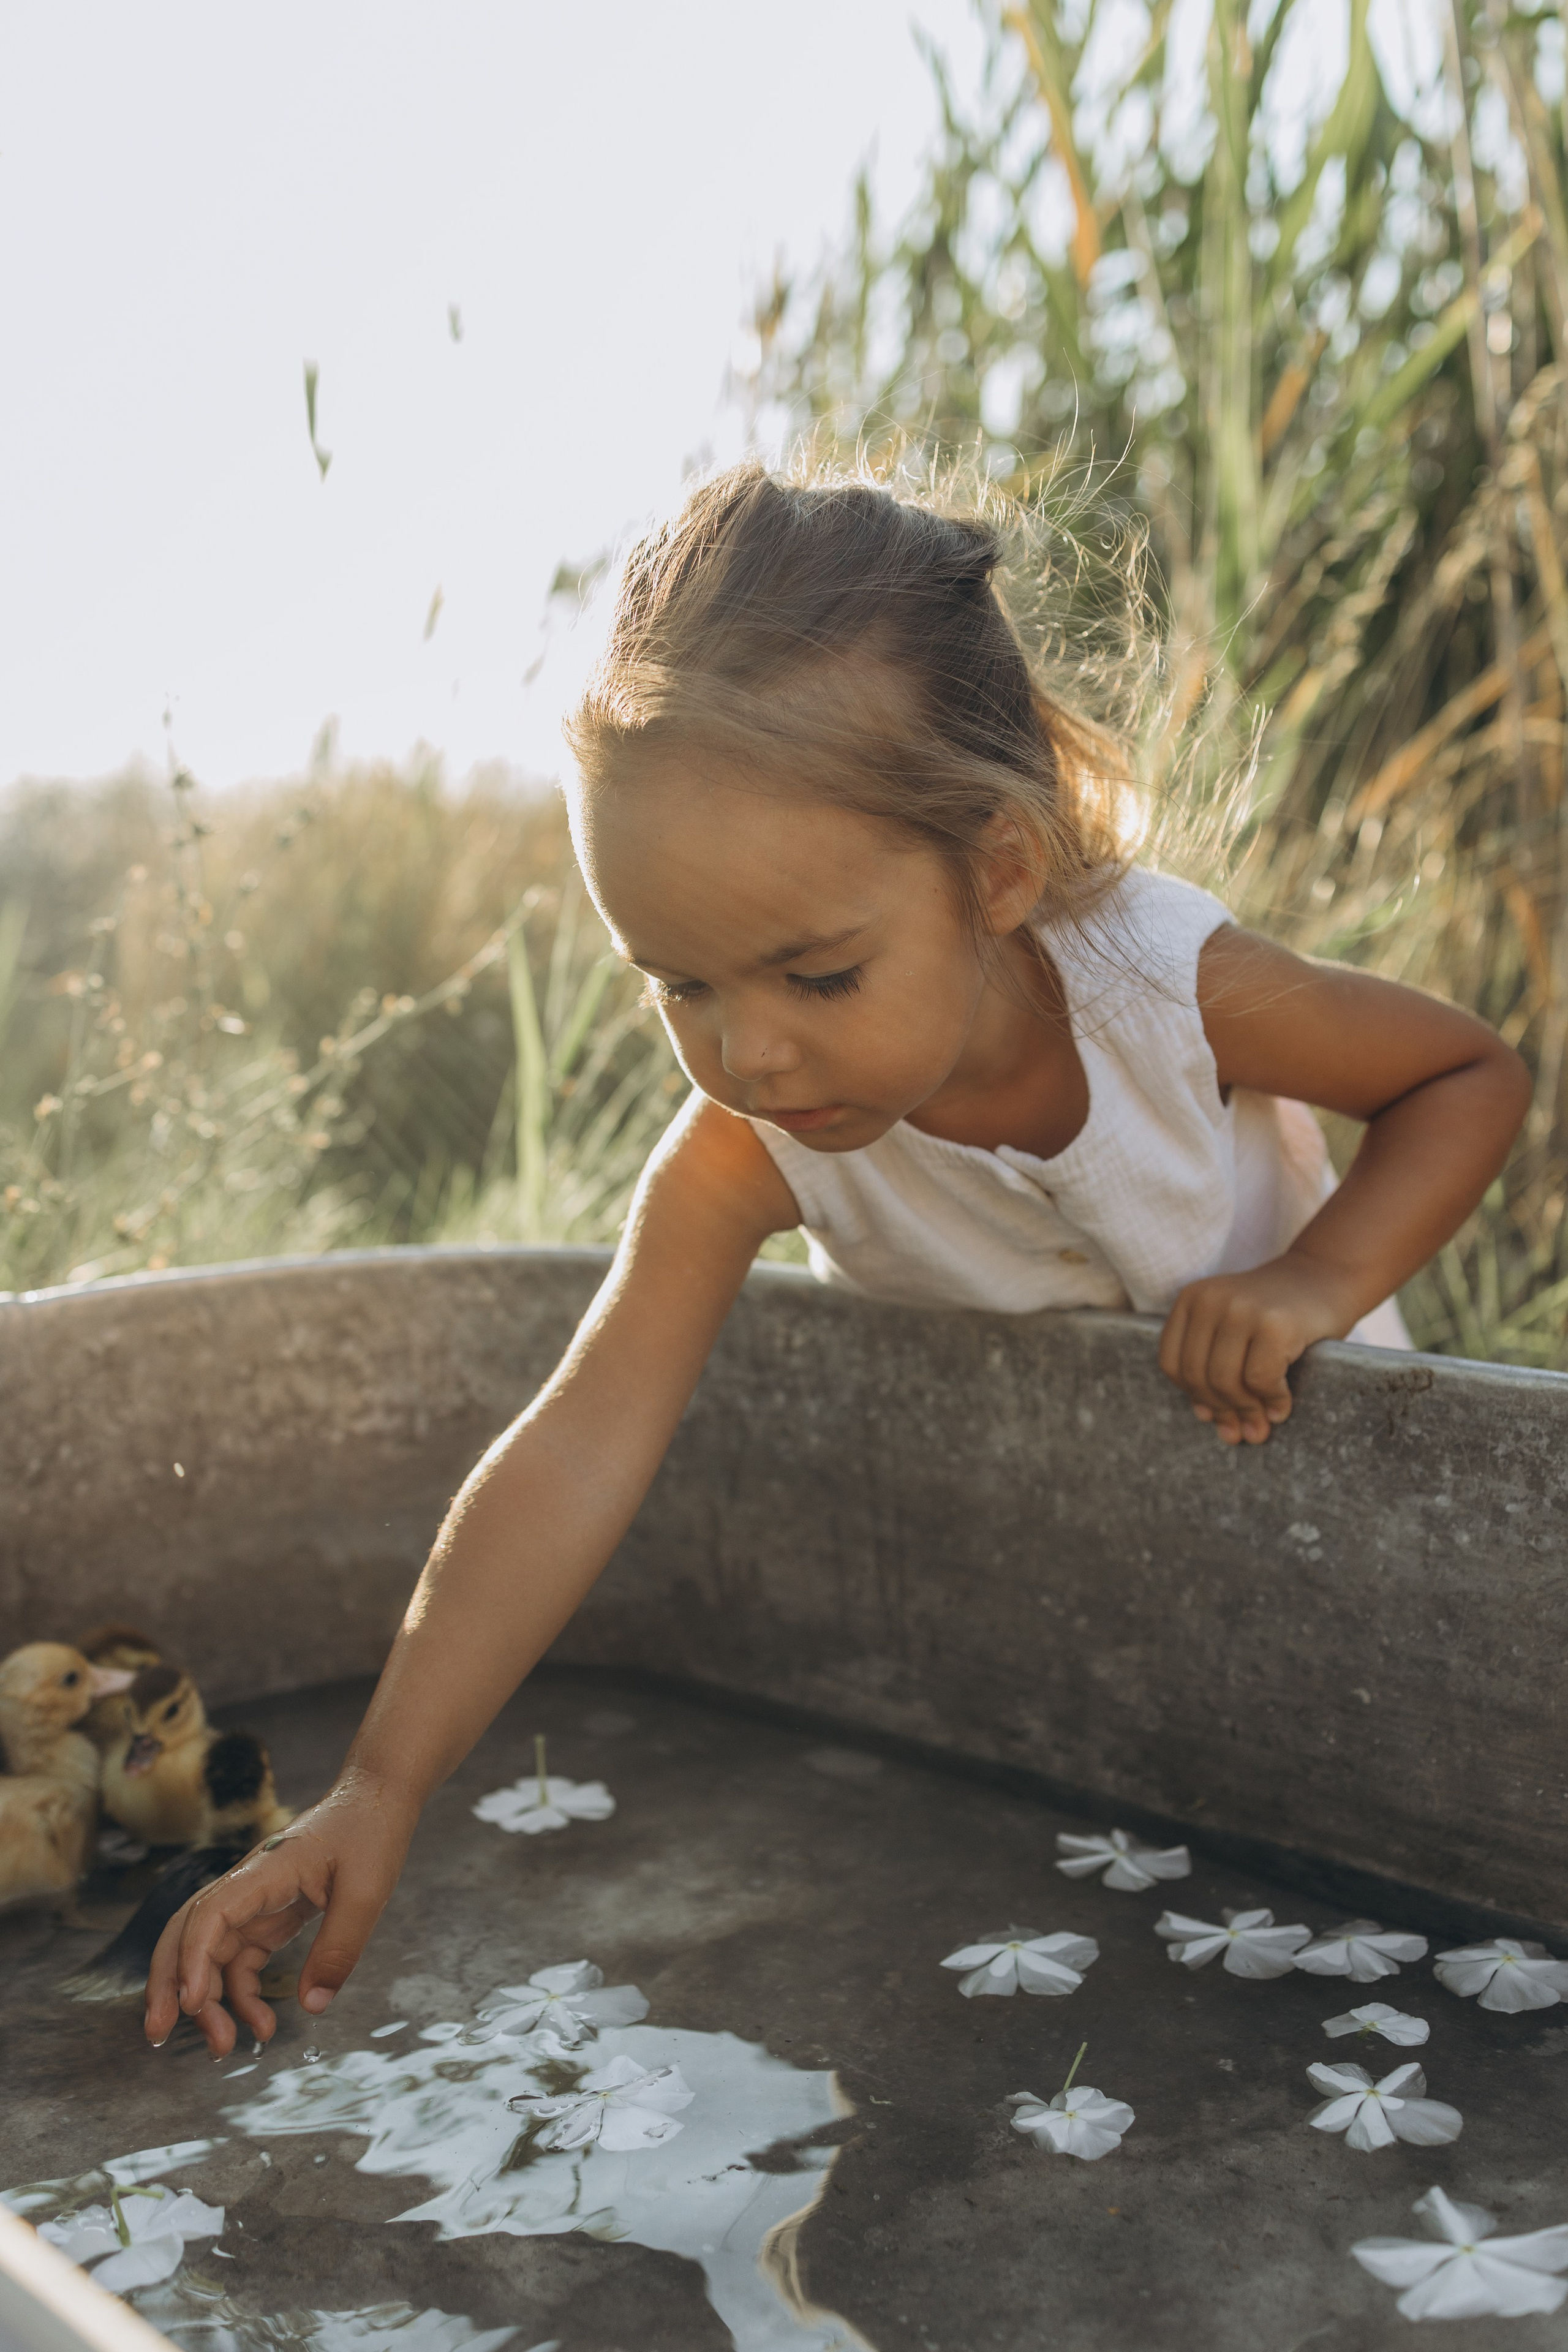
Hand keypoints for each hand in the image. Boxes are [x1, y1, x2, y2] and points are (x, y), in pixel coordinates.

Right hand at [144, 1772, 417, 2056]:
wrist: (375, 1799)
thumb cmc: (369, 1833)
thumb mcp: (366, 1892)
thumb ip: (340, 1948)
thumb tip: (313, 2005)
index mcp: (265, 1870)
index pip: (210, 1913)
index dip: (193, 1959)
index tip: (192, 2003)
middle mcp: (248, 1886)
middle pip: (188, 1933)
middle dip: (168, 1984)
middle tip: (161, 2034)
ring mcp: (255, 1901)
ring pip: (212, 1953)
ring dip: (208, 2000)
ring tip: (222, 2047)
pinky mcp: (270, 1914)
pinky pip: (242, 1958)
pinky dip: (242, 1994)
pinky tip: (261, 2025)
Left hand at [1158, 1252, 1360, 1445]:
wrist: (1327, 1275)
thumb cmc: (1279, 1312)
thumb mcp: (1235, 1331)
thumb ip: (1215, 1368)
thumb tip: (1208, 1420)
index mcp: (1192, 1300)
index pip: (1172, 1363)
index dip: (1192, 1396)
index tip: (1215, 1414)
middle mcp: (1211, 1300)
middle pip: (1198, 1376)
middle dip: (1223, 1411)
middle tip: (1247, 1431)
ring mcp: (1242, 1309)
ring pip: (1226, 1381)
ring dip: (1247, 1411)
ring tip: (1264, 1424)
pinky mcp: (1275, 1323)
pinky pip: (1260, 1379)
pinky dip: (1272, 1401)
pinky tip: (1282, 1407)